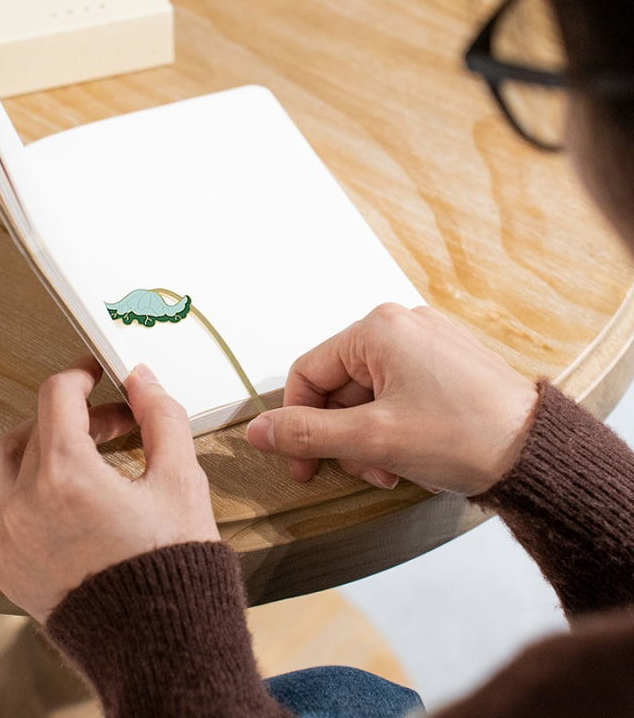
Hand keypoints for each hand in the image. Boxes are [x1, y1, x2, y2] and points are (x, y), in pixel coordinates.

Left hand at [0, 359, 219, 622]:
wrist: (161, 640)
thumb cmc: (173, 563)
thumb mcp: (181, 479)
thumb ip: (160, 417)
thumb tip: (140, 379)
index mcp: (70, 473)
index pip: (59, 396)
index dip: (82, 376)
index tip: (98, 374)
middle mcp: (28, 500)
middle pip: (41, 428)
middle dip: (81, 414)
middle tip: (119, 423)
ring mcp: (9, 536)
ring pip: (1, 461)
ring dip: (34, 440)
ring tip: (70, 444)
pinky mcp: (4, 569)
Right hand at [247, 304, 537, 495]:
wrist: (540, 455)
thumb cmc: (465, 436)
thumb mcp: (372, 439)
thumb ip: (307, 433)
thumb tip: (256, 432)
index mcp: (378, 329)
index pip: (308, 372)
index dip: (296, 422)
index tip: (302, 465)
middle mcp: (401, 326)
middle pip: (339, 385)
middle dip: (344, 436)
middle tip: (364, 471)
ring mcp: (426, 343)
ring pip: (368, 394)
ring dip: (368, 438)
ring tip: (391, 469)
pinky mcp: (445, 364)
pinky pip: (397, 393)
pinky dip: (392, 426)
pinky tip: (409, 455)